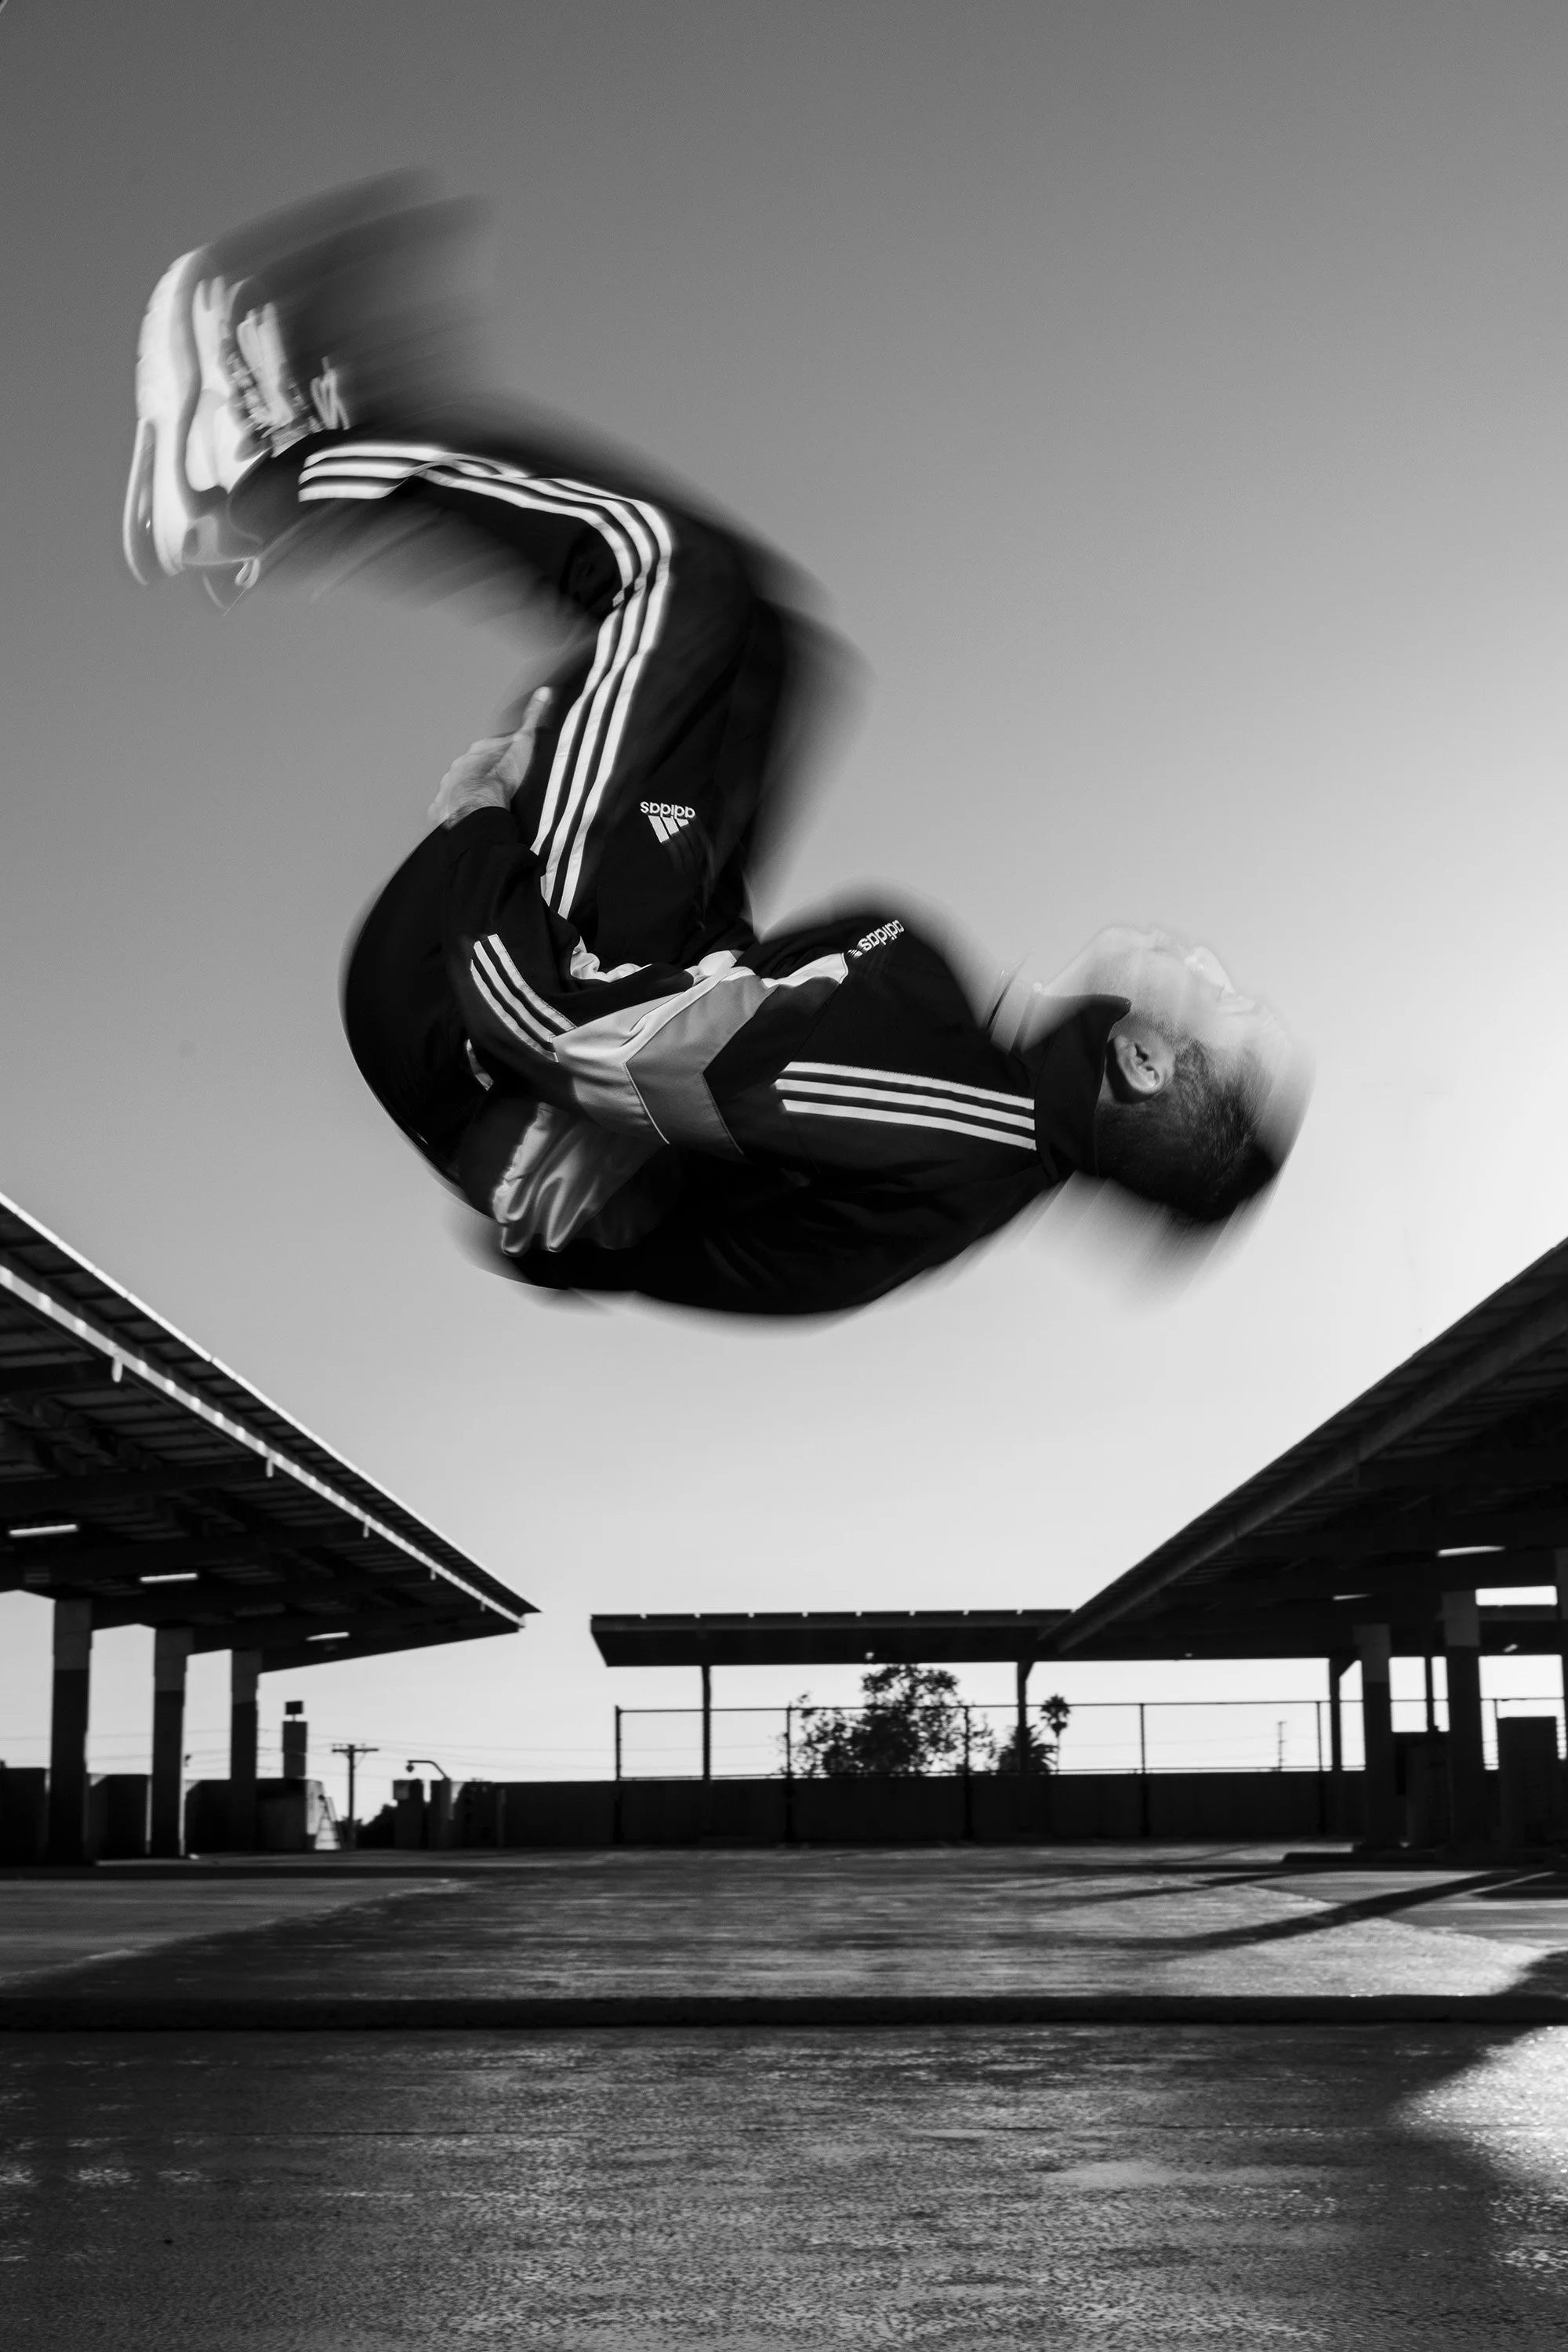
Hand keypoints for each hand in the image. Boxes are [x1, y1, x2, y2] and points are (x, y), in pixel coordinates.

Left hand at [427, 689, 554, 828]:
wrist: (478, 807)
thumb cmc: (500, 778)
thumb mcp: (523, 744)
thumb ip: (532, 719)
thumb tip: (543, 694)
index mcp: (476, 752)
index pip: (489, 748)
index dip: (501, 755)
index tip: (510, 764)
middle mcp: (458, 768)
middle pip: (472, 768)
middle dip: (483, 774)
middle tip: (499, 787)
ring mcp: (448, 788)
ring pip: (460, 788)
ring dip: (470, 793)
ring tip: (486, 805)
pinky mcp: (444, 809)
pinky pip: (451, 809)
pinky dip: (459, 811)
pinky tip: (471, 817)